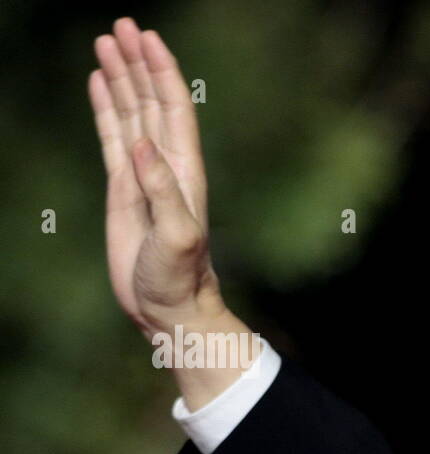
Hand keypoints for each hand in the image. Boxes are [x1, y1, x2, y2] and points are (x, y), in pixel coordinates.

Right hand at [88, 17, 224, 339]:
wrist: (169, 306)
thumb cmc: (180, 277)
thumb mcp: (177, 237)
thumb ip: (163, 193)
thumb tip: (142, 147)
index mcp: (185, 172)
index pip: (174, 109)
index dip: (162, 72)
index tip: (147, 38)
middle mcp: (167, 167)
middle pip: (152, 102)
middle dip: (139, 63)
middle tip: (122, 24)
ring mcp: (144, 176)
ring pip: (132, 114)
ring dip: (122, 78)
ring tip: (106, 42)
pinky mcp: (124, 189)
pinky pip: (113, 138)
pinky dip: (108, 109)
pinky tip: (101, 84)